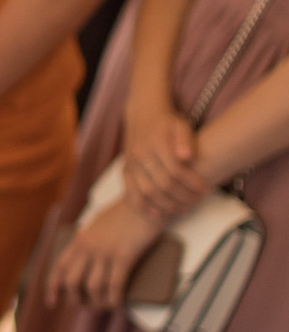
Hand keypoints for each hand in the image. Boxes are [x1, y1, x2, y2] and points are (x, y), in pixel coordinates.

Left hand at [44, 193, 165, 310]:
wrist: (145, 200)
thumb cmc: (124, 213)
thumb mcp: (97, 225)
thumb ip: (89, 242)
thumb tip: (88, 266)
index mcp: (79, 239)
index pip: (58, 267)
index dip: (53, 287)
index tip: (51, 302)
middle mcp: (88, 247)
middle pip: (71, 281)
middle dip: (75, 298)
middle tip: (84, 305)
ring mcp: (105, 252)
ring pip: (92, 287)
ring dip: (96, 302)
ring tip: (102, 306)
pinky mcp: (124, 256)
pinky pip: (114, 285)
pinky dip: (114, 299)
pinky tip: (117, 304)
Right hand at [123, 100, 207, 220]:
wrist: (142, 116)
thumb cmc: (167, 123)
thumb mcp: (181, 125)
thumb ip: (185, 139)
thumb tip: (187, 157)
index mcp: (156, 142)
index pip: (176, 170)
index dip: (193, 183)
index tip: (206, 189)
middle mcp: (140, 154)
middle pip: (162, 184)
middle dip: (183, 196)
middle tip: (198, 201)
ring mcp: (130, 164)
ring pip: (147, 192)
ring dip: (167, 205)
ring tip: (184, 208)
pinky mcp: (125, 172)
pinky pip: (131, 194)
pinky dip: (144, 207)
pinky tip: (158, 215)